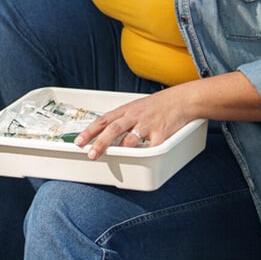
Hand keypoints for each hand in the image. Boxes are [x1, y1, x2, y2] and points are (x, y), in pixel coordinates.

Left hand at [75, 87, 193, 158]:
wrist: (182, 100)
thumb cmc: (158, 105)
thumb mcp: (136, 107)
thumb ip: (122, 119)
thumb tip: (105, 133)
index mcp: (126, 110)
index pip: (103, 120)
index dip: (89, 131)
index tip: (79, 141)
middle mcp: (135, 116)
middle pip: (113, 129)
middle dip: (100, 142)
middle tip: (91, 154)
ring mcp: (148, 125)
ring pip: (130, 138)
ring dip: (120, 149)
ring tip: (112, 158)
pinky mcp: (162, 134)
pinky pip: (151, 147)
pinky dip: (144, 154)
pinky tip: (138, 159)